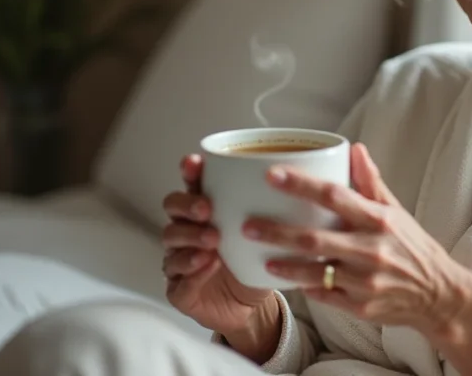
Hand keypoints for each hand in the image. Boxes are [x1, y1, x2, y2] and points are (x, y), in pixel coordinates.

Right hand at [161, 154, 275, 335]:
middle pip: (172, 207)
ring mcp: (178, 259)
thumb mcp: (267, 234)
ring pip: (171, 241)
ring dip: (191, 237)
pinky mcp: (178, 290)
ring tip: (213, 240)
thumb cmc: (254, 264)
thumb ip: (271, 209)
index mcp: (205, 211)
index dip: (190, 172)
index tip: (195, 163)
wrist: (252, 307)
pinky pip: (178, 279)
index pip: (191, 184)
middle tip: (208, 209)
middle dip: (187, 204)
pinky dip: (193, 270)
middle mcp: (187, 230)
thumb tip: (300, 178)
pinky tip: (208, 264)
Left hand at [243, 143, 471, 334]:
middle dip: (277, 232)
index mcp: (378, 219)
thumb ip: (370, 181)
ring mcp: (364, 281)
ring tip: (261, 258)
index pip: (334, 196)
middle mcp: (370, 249)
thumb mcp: (396, 210)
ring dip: (285, 265)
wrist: (438, 294)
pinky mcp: (360, 306)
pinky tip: (288, 280)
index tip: (272, 175)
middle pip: (314, 239)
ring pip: (315, 271)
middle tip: (247, 225)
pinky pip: (325, 296)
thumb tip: (354, 148)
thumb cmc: (412, 246)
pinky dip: (306, 287)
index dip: (301, 185)